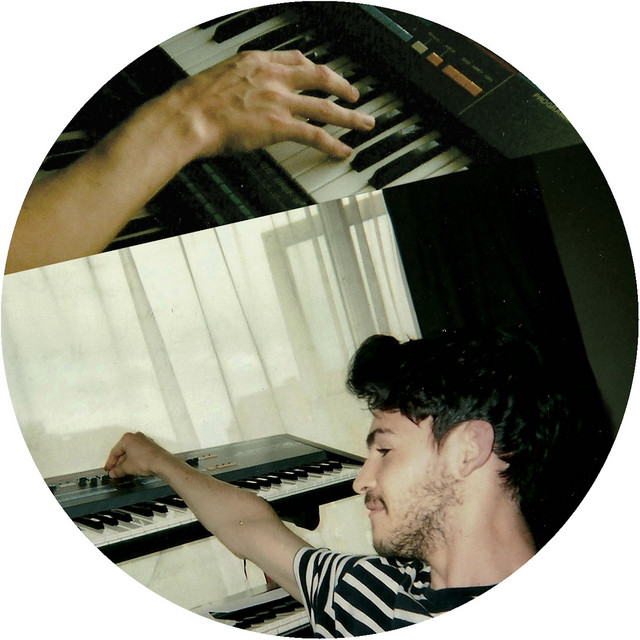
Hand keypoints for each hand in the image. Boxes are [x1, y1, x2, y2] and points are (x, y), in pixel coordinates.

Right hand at [103, 431, 168, 477]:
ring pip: (131, 452)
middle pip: (123, 451)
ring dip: (126, 462)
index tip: (108, 469)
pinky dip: (134, 459)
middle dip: (118, 462)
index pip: (114, 451)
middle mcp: (136, 437)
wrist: (161, 463)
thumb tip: (114, 472)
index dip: (110, 462)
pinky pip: (138, 452)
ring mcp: (144, 441)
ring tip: (123, 471)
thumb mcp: (127, 467)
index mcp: (127, 438)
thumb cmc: (146, 460)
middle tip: (114, 471)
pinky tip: (133, 467)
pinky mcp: (151, 446)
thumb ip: (117, 470)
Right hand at [163, 49, 375, 159]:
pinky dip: (333, 144)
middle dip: (342, 85)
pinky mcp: (279, 125)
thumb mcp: (219, 78)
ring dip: (350, 116)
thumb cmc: (193, 102)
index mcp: (257, 61)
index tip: (322, 73)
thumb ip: (240, 82)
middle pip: (319, 76)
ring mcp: (279, 101)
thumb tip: (242, 94)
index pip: (295, 58)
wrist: (186, 115)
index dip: (314, 68)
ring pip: (326, 107)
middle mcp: (273, 77)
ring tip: (364, 124)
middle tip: (354, 95)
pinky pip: (315, 135)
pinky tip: (344, 150)